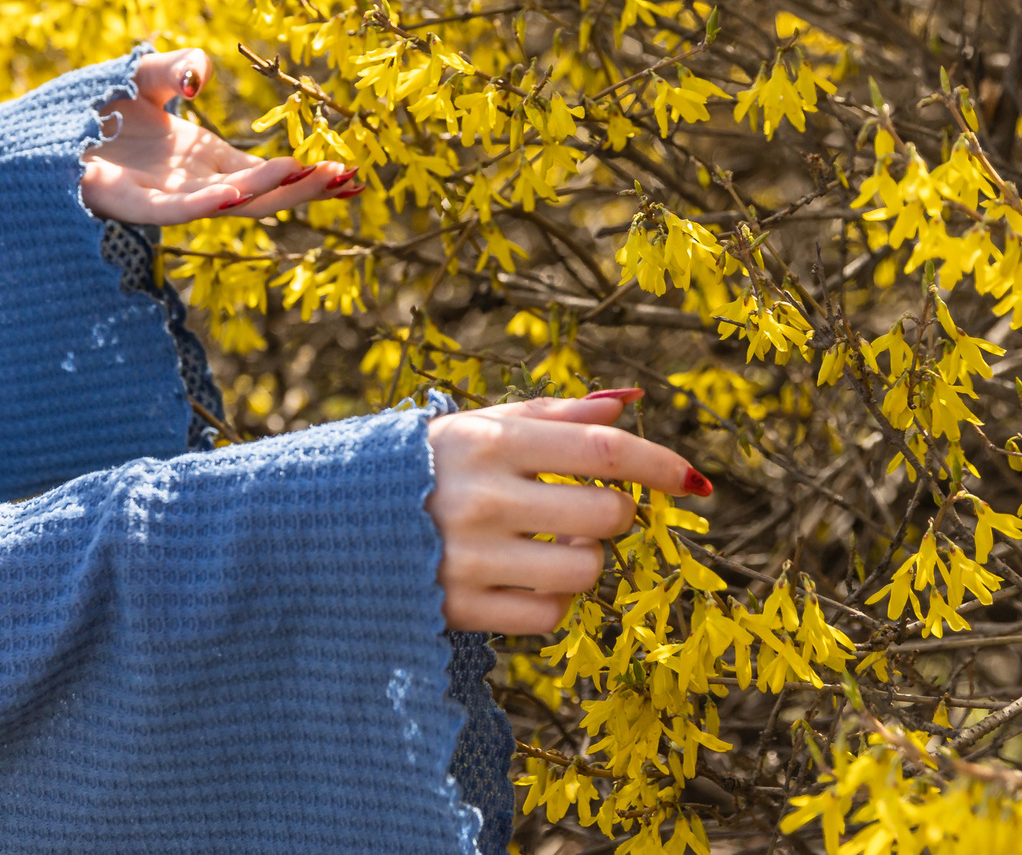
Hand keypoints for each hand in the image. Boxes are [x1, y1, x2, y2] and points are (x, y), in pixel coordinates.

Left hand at [77, 48, 356, 225]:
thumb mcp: (143, 75)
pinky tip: (237, 194)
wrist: (36, 133)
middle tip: (351, 180)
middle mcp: (191, 184)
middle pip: (260, 193)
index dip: (306, 174)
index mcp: (201, 159)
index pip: (265, 173)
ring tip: (311, 178)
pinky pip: (175, 210)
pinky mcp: (130, 205)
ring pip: (227, 202)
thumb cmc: (89, 108)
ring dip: (268, 192)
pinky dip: (208, 203)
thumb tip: (199, 77)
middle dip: (305, 189)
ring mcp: (164, 197)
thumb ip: (177, 65)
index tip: (349, 172)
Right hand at [424, 390, 708, 632]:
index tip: (691, 479)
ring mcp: (471, 558)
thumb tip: (629, 404)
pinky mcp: (461, 608)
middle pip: (607, 514)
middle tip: (589, 509)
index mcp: (489, 440)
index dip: (659, 464)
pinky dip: (552, 600)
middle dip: (615, 513)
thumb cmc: (425, 466)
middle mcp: (483, 497)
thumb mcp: (478, 426)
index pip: (603, 451)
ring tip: (550, 545)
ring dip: (584, 559)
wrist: (331, 521)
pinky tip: (526, 578)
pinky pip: (549, 616)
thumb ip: (554, 415)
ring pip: (585, 571)